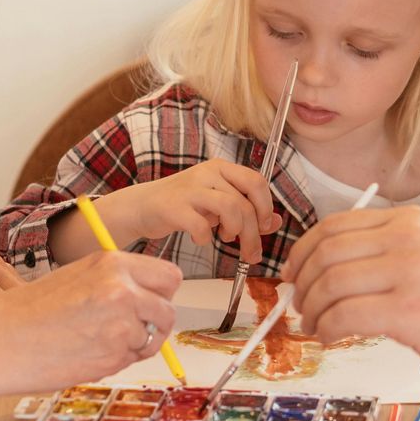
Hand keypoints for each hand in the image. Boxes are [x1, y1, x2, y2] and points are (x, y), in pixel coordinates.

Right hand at [0, 252, 183, 392]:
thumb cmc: (26, 312)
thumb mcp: (75, 277)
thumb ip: (113, 283)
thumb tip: (147, 297)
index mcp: (112, 263)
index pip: (169, 276)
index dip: (160, 293)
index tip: (149, 302)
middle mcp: (122, 290)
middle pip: (169, 310)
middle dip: (156, 323)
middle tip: (131, 330)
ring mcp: (121, 325)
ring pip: (152, 339)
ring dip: (133, 346)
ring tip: (95, 342)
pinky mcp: (114, 356)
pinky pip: (131, 360)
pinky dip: (115, 362)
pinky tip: (86, 354)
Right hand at [98, 160, 281, 263]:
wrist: (142, 206)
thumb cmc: (184, 205)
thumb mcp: (218, 203)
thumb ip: (247, 210)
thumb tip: (277, 222)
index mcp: (221, 168)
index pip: (256, 181)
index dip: (266, 207)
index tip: (264, 227)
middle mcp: (207, 173)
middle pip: (245, 202)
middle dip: (253, 233)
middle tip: (250, 252)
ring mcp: (190, 189)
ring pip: (230, 208)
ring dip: (235, 231)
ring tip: (226, 238)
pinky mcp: (173, 207)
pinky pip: (201, 226)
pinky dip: (206, 238)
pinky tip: (200, 238)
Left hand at [283, 205, 419, 385]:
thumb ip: (392, 254)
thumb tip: (335, 273)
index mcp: (410, 222)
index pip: (335, 225)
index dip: (304, 250)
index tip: (294, 272)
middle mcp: (407, 238)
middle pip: (326, 252)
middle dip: (303, 282)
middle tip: (298, 305)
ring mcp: (408, 272)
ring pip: (331, 283)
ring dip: (313, 309)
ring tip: (315, 326)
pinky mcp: (410, 311)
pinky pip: (345, 315)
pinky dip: (328, 328)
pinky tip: (332, 338)